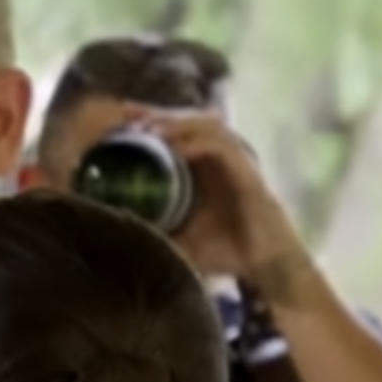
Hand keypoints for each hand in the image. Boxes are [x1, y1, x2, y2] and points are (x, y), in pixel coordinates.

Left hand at [120, 105, 317, 305]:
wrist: (267, 267)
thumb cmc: (226, 252)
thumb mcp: (179, 242)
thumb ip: (153, 233)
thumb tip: (114, 235)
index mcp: (201, 167)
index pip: (174, 131)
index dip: (147, 120)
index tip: (116, 121)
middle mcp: (219, 158)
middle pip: (187, 120)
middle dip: (156, 114)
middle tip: (124, 114)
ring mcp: (236, 162)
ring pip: (206, 125)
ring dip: (176, 122)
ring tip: (146, 129)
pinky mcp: (249, 173)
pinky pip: (223, 147)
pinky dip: (199, 143)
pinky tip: (176, 149)